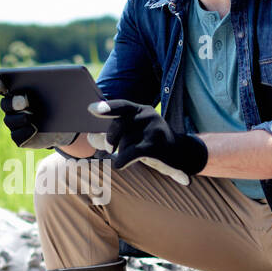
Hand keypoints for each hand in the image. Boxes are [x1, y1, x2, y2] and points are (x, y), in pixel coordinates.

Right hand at [0, 75, 77, 149]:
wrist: (63, 124)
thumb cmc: (58, 103)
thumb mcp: (59, 91)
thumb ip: (56, 82)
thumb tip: (61, 75)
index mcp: (17, 91)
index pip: (1, 86)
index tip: (2, 84)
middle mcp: (12, 107)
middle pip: (5, 104)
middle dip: (12, 102)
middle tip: (23, 101)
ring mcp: (14, 123)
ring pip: (9, 121)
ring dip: (18, 119)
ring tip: (29, 117)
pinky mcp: (19, 137)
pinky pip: (17, 136)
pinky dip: (24, 133)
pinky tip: (34, 129)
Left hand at [90, 98, 207, 184]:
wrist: (182, 154)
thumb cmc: (150, 143)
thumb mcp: (135, 133)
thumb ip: (113, 132)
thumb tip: (90, 137)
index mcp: (141, 110)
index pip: (121, 105)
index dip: (106, 107)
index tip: (90, 109)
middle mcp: (148, 116)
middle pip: (119, 125)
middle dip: (109, 139)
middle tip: (109, 149)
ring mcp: (153, 131)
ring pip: (124, 143)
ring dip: (122, 153)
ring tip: (131, 156)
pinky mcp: (155, 147)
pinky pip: (129, 155)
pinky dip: (121, 161)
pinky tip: (121, 164)